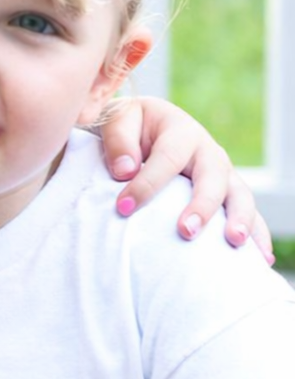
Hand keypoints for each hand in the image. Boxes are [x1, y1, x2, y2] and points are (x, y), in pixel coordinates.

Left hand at [98, 97, 273, 260]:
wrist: (148, 126)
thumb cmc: (130, 127)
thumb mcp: (117, 120)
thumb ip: (118, 140)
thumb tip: (125, 170)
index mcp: (180, 131)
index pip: (167, 158)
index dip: (147, 183)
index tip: (124, 208)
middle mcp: (207, 152)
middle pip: (213, 177)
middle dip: (202, 205)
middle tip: (186, 231)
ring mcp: (222, 174)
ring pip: (239, 195)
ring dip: (239, 219)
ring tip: (234, 242)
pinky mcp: (227, 193)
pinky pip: (248, 213)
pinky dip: (257, 234)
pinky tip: (261, 259)